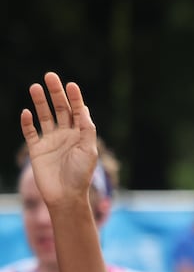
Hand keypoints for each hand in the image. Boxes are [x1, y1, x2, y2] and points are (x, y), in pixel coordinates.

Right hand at [19, 73, 99, 208]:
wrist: (65, 195)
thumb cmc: (81, 175)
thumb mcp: (89, 150)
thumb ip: (86, 129)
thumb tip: (84, 109)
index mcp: (80, 135)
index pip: (77, 112)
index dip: (74, 98)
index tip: (70, 85)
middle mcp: (66, 135)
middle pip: (60, 109)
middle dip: (56, 93)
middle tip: (50, 76)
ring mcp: (51, 141)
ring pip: (44, 116)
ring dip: (40, 102)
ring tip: (35, 87)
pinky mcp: (37, 150)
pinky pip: (30, 132)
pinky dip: (27, 122)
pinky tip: (26, 112)